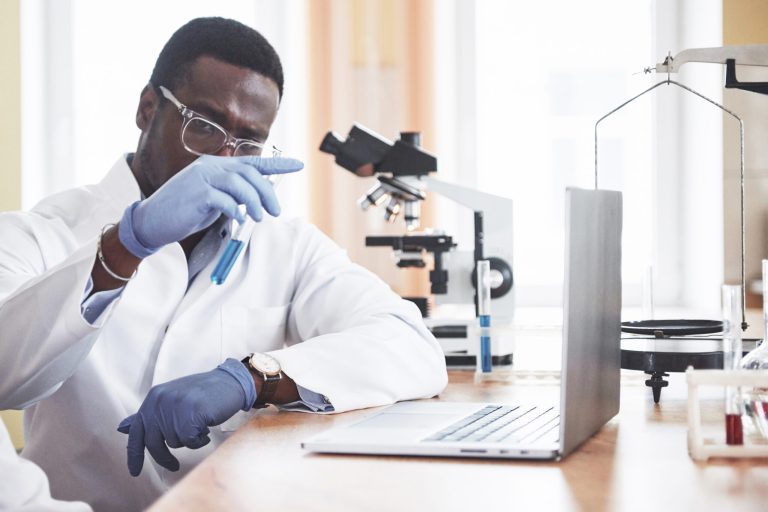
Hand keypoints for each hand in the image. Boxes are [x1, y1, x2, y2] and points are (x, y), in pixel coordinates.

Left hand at [117, 359, 255, 475]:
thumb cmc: (202, 393)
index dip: (135, 454)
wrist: (230, 382)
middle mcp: (161, 401)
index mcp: (154, 398)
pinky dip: (200, 440)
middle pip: (154, 443)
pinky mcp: (191, 415)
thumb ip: (149, 414)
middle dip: (164, 457)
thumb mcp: (171, 399)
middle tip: (173, 465)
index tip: (134, 471)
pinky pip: (191, 441)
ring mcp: (176, 407)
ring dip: (188, 440)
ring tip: (199, 426)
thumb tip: (123, 427)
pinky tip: (206, 427)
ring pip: (175, 443)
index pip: (137, 431)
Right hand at [119, 155, 303, 257]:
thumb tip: (258, 199)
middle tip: (275, 211)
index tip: (299, 165)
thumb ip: (232, 193)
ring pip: (240, 185)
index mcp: (217, 165)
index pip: (253, 162)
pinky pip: (225, 200)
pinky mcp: (197, 195)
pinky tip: (239, 218)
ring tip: (259, 217)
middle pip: (250, 174)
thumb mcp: (214, 198)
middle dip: (268, 193)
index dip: (278, 164)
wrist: (153, 220)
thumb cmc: (186, 211)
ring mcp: (202, 179)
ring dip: (255, 202)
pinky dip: (236, 210)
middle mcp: (211, 167)